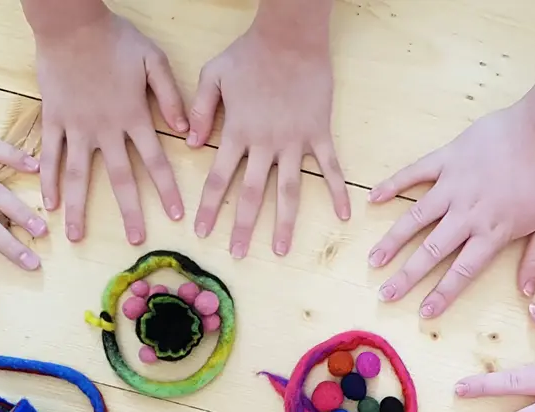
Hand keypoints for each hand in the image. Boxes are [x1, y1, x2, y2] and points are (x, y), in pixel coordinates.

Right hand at [27, 3, 185, 244]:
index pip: (156, 162)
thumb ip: (171, 96)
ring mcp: (76, 127)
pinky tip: (48, 204)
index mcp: (134, 117)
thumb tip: (187, 131)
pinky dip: (47, 180)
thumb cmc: (115, 38)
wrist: (71, 22)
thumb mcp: (153, 60)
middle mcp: (106, 129)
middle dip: (130, 212)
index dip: (167, 191)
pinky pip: (49, 155)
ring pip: (77, 175)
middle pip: (120, 178)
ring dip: (79, 209)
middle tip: (135, 241)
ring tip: (76, 237)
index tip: (175, 217)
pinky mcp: (53, 119)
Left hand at [189, 9, 349, 257]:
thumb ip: (201, 111)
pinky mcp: (319, 132)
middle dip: (243, 227)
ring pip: (289, 189)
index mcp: (238, 132)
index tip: (202, 232)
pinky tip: (343, 216)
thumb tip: (191, 144)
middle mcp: (266, 143)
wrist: (291, 34)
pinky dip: (337, 191)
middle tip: (238, 255)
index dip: (210, 208)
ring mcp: (295, 140)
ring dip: (285, 222)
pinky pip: (330, 167)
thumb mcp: (213, 75)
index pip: (219, 179)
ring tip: (281, 250)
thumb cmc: (249, 52)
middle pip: (253, 193)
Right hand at [368, 104, 534, 316]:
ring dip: (393, 240)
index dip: (442, 293)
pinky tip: (373, 198)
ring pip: (415, 218)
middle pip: (431, 251)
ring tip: (374, 259)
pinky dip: (393, 184)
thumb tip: (527, 293)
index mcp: (492, 232)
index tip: (423, 313)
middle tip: (385, 295)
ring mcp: (452, 185)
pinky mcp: (446, 159)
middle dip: (406, 276)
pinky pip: (414, 173)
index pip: (462, 271)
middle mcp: (466, 214)